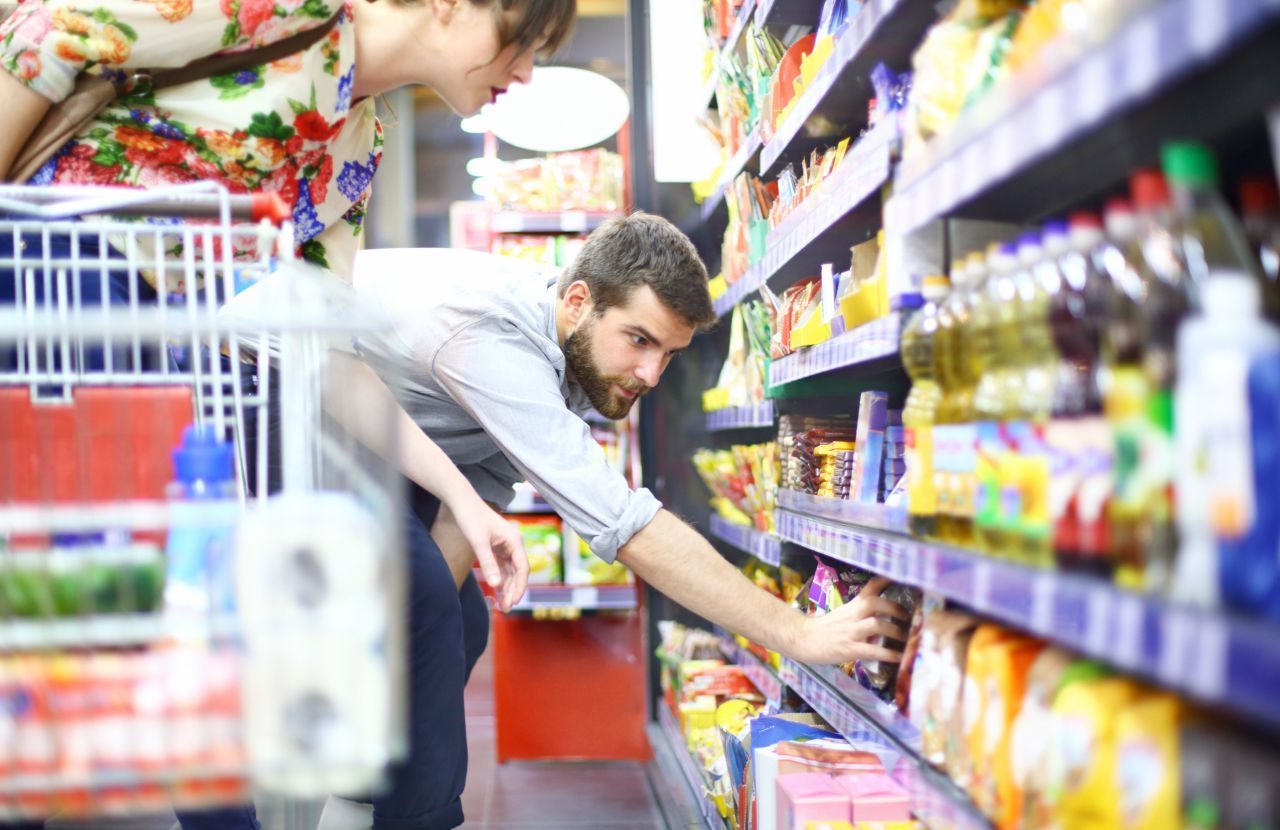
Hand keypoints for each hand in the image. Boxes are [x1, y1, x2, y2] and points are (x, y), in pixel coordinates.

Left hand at [448, 494, 528, 612]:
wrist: (462, 503)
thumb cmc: (471, 519)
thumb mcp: (478, 542)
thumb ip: (488, 563)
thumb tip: (496, 585)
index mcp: (515, 541)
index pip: (523, 569)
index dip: (520, 587)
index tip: (514, 601)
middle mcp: (514, 544)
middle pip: (518, 572)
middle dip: (513, 591)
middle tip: (506, 609)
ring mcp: (506, 546)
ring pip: (510, 571)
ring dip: (507, 587)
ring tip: (502, 605)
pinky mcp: (497, 547)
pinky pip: (502, 567)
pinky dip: (500, 579)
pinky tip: (497, 592)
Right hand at [794, 576, 910, 664]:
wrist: (801, 639)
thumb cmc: (824, 629)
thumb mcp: (844, 615)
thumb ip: (862, 614)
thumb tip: (884, 620)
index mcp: (852, 606)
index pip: (871, 587)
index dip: (887, 580)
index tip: (903, 577)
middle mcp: (852, 615)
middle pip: (876, 603)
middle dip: (896, 609)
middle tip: (910, 618)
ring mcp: (850, 632)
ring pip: (876, 624)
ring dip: (896, 631)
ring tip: (907, 639)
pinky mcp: (849, 649)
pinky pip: (873, 650)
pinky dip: (889, 654)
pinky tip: (899, 658)